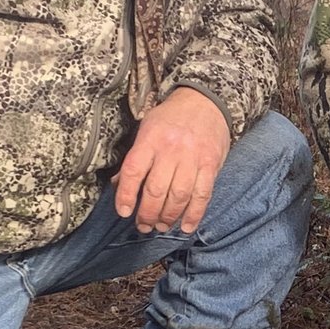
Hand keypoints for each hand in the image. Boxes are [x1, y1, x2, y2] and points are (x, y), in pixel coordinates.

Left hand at [115, 87, 230, 233]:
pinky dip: (194, 215)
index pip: (133, 171)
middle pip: (156, 190)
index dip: (126, 195)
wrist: (206, 101)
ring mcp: (193, 158)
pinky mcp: (211, 165)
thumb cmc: (171, 118)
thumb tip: (118, 185)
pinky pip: (202, 195)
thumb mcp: (146, 129)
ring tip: (161, 226)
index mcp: (150, 140)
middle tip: (143, 225)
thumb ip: (135, 158)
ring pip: (178, 196)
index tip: (124, 212)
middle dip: (147, 214)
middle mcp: (171, 149)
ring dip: (168, 217)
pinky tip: (186, 227)